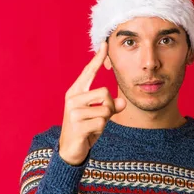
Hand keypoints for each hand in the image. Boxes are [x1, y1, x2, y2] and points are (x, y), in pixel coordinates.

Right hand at [58, 41, 125, 164]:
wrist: (71, 149)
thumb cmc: (86, 128)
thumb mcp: (100, 115)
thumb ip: (111, 106)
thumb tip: (122, 102)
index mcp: (76, 92)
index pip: (88, 72)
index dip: (97, 59)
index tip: (105, 44)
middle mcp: (72, 98)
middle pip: (104, 92)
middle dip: (109, 107)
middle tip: (100, 117)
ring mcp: (73, 111)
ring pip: (105, 109)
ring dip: (105, 120)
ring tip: (93, 126)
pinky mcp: (77, 124)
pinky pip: (101, 122)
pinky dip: (100, 129)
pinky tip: (90, 133)